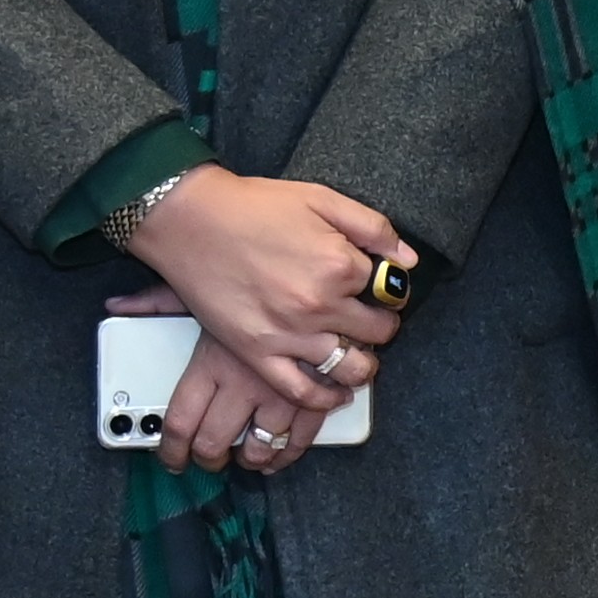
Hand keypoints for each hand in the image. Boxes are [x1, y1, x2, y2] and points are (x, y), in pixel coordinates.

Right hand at [116, 167, 399, 412]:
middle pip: (377, 332)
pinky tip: (336, 392)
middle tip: (371, 319)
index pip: (389, 291)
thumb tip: (407, 259)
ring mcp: (289, 334)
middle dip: (381, 325)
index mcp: (340, 265)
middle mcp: (320, 305)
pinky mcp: (258, 354)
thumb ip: (372, 228)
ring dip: (364, 365)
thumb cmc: (254, 206)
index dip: (388, 289)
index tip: (380, 289)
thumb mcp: (322, 199)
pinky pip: (302, 392)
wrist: (191, 220)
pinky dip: (325, 399)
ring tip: (361, 356)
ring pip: (350, 367)